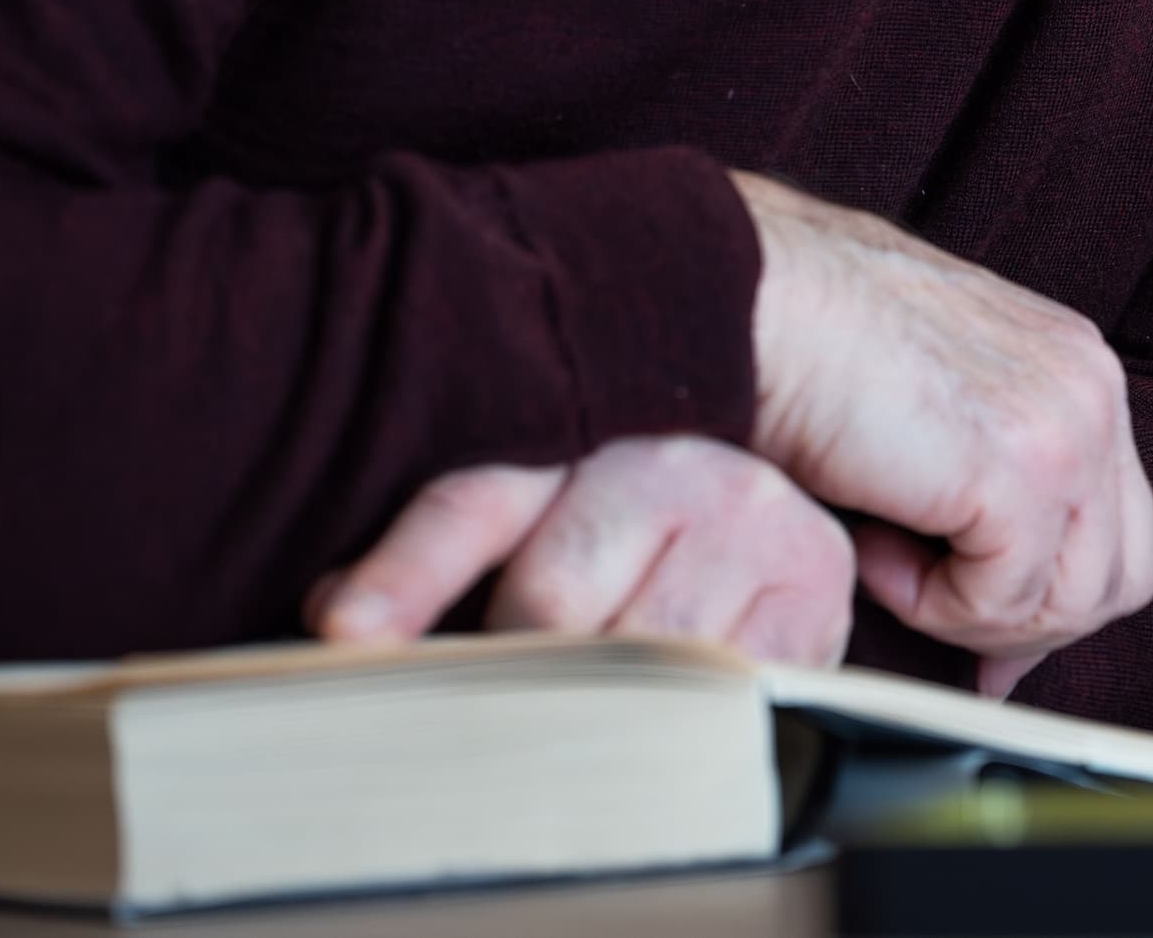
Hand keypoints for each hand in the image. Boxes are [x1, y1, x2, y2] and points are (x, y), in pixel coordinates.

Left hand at [308, 433, 855, 665]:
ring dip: (609, 699)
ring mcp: (751, 523)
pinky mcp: (814, 589)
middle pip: (551, 597)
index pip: (475, 503)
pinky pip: (727, 682)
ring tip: (601, 709)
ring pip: (640, 648)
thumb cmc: (641, 545)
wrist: (812, 506)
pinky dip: (694, 715)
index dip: (406, 571)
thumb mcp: (540, 524)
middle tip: (510, 702)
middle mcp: (669, 466)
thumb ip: (451, 554)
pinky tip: (679, 710)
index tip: (346, 629)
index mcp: (581, 437)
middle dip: (520, 665)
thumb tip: (339, 619)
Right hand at [733, 172, 1152, 693]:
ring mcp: (1071, 423)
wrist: (747, 294)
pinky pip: (1004, 600)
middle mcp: (1092, 384)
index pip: (1117, 523)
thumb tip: (997, 638)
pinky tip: (870, 543)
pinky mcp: (1025, 468)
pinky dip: (929, 603)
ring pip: (1075, 602)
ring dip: (968, 611)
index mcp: (1072, 364)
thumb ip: (977, 487)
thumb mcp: (922, 410)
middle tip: (936, 620)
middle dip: (1029, 625)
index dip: (1049, 599)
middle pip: (1123, 573)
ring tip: (883, 552)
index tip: (977, 643)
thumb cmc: (799, 338)